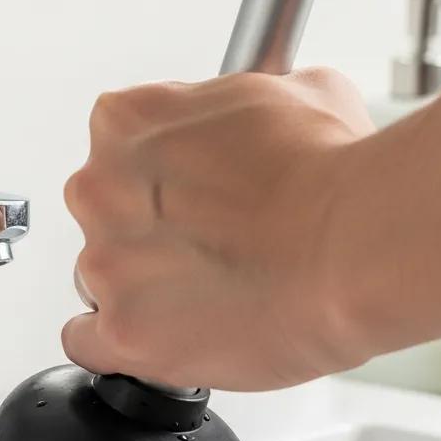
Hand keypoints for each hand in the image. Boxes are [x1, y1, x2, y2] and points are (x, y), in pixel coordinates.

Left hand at [62, 69, 375, 390]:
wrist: (352, 246)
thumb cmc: (329, 176)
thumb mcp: (298, 94)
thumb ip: (247, 102)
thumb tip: (264, 121)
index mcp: (128, 123)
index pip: (119, 152)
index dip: (165, 179)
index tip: (194, 198)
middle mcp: (102, 190)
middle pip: (106, 219)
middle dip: (151, 235)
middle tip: (209, 250)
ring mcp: (107, 265)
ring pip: (101, 284)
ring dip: (144, 292)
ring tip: (209, 299)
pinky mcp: (124, 332)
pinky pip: (88, 345)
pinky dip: (118, 346)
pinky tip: (159, 341)